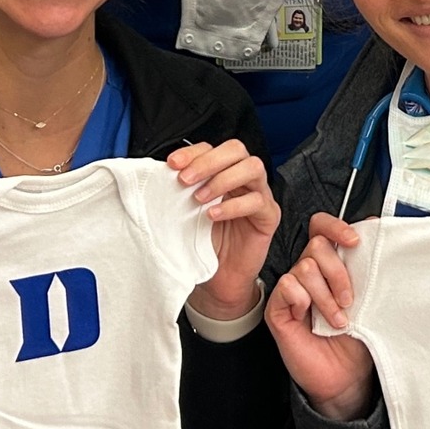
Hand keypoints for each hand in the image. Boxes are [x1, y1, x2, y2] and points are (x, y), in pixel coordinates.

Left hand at [169, 140, 281, 318]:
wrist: (219, 280)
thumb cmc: (203, 244)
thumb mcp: (186, 212)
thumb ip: (180, 191)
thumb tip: (160, 173)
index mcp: (223, 172)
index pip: (213, 148)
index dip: (193, 152)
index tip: (172, 164)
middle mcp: (243, 179)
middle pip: (236, 149)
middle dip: (208, 161)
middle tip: (185, 179)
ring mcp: (260, 195)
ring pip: (252, 167)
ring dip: (222, 179)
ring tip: (200, 198)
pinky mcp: (269, 216)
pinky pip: (257, 201)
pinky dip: (233, 205)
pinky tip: (213, 216)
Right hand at [266, 213, 377, 420]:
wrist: (348, 376)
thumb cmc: (358, 338)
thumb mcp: (370, 298)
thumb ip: (368, 266)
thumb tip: (378, 228)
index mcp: (330, 264)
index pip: (322, 227)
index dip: (336, 226)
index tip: (355, 241)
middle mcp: (309, 273)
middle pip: (317, 245)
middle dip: (338, 273)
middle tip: (349, 301)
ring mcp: (292, 290)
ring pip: (305, 267)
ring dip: (326, 296)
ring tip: (336, 320)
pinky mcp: (278, 308)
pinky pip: (287, 286)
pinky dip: (303, 300)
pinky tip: (310, 319)